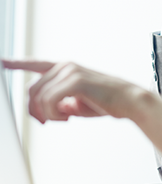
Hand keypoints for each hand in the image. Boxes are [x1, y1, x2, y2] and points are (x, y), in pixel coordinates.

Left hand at [1, 60, 143, 123]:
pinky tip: (68, 116)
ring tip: (64, 118)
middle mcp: (66, 66)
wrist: (127, 100)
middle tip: (48, 121)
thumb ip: (58, 100)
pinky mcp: (76, 81)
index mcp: (66, 68)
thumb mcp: (76, 101)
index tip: (2, 62)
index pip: (36, 64)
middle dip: (35, 110)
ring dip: (48, 114)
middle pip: (32, 90)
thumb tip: (45, 108)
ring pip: (39, 97)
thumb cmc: (105, 101)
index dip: (17, 63)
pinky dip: (54, 114)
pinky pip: (50, 101)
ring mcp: (70, 72)